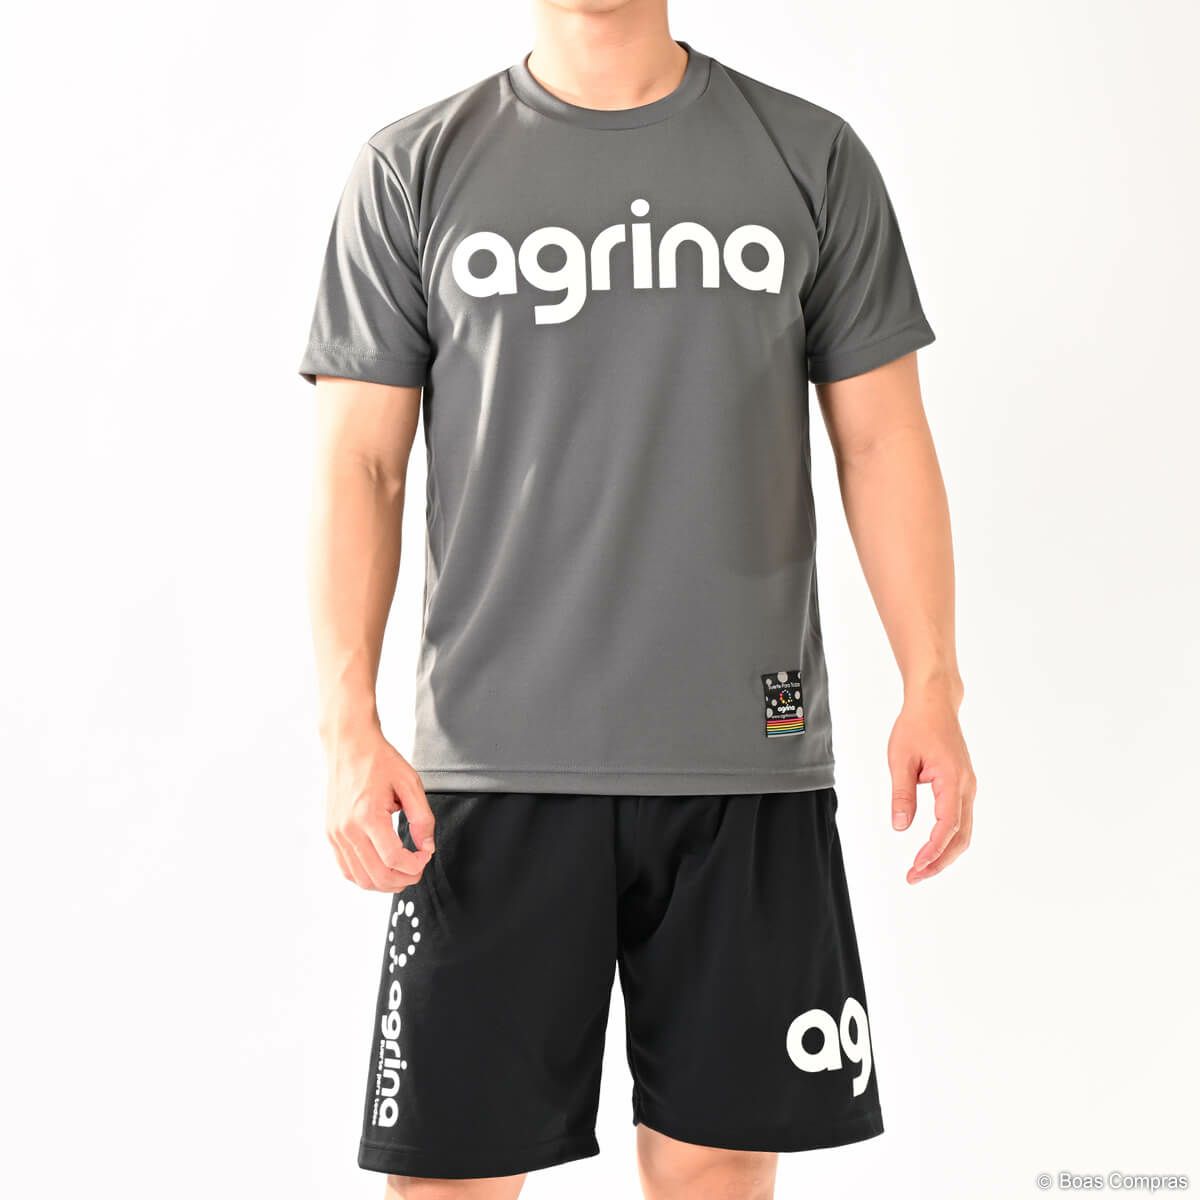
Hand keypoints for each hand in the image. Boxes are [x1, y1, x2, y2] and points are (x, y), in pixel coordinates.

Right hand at [324, 729, 434, 890]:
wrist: (349, 746)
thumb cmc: (378, 760)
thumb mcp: (410, 783)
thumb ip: (422, 818)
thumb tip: (427, 847)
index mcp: (367, 816)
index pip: (394, 859)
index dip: (415, 865)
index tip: (426, 855)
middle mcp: (347, 829)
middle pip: (377, 875)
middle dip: (403, 880)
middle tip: (418, 869)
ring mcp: (336, 834)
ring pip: (360, 878)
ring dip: (385, 883)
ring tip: (402, 872)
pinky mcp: (331, 834)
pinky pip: (346, 869)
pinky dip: (366, 876)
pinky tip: (381, 868)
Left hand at [888, 686, 974, 883]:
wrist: (934, 703)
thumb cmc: (916, 726)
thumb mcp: (900, 759)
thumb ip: (902, 794)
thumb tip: (900, 826)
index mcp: (953, 779)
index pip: (947, 825)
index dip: (933, 850)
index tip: (916, 866)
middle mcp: (966, 786)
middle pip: (961, 835)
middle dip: (940, 860)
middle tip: (914, 877)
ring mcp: (967, 786)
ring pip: (964, 830)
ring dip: (945, 853)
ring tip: (920, 869)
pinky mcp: (962, 785)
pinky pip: (960, 819)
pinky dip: (948, 839)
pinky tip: (930, 849)